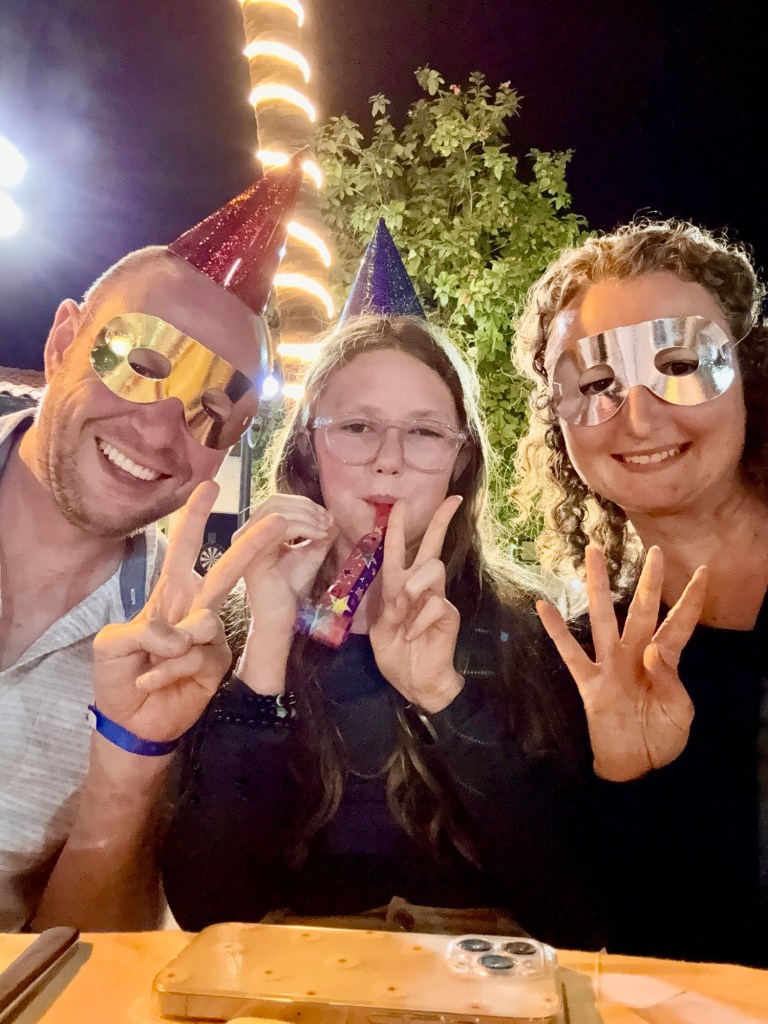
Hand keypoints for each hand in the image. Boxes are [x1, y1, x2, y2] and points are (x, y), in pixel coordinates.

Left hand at [92, 481, 289, 743]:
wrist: (130, 722)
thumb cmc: (117, 675)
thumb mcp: (110, 646)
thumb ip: (142, 630)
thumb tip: (182, 633)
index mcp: (168, 594)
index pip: (183, 549)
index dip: (194, 517)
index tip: (209, 486)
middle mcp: (194, 608)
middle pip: (225, 571)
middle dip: (250, 546)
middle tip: (277, 522)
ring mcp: (209, 636)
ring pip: (205, 622)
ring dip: (172, 647)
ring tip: (146, 671)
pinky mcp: (217, 663)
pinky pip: (198, 656)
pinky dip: (171, 669)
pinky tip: (153, 682)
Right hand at [235, 494, 337, 636]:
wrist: (282, 616)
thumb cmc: (292, 587)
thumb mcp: (310, 553)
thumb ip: (319, 533)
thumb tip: (331, 516)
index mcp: (258, 530)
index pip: (278, 503)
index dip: (304, 504)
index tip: (327, 517)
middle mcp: (247, 533)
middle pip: (275, 501)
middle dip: (306, 507)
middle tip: (327, 521)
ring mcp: (247, 542)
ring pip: (277, 511)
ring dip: (307, 516)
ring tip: (324, 529)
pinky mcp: (254, 553)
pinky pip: (279, 527)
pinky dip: (303, 527)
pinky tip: (319, 535)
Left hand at [369, 496, 463, 713]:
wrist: (415, 682)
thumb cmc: (395, 655)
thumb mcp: (380, 630)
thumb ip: (389, 607)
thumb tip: (406, 592)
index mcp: (397, 585)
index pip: (397, 549)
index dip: (398, 525)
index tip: (403, 503)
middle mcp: (418, 586)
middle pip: (432, 546)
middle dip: (440, 521)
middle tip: (452, 500)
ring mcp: (436, 597)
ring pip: (432, 569)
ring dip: (414, 587)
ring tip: (403, 614)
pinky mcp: (447, 613)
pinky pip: (435, 603)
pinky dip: (418, 620)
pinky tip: (413, 636)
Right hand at [537, 545, 707, 780]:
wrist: (636, 767)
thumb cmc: (662, 739)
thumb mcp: (680, 713)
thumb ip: (671, 681)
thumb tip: (652, 651)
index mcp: (663, 661)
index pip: (680, 623)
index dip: (691, 599)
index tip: (703, 570)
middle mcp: (635, 654)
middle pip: (641, 609)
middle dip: (647, 581)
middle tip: (651, 549)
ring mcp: (610, 665)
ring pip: (603, 618)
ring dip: (598, 587)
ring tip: (593, 556)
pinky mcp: (588, 682)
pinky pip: (570, 652)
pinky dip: (557, 631)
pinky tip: (544, 607)